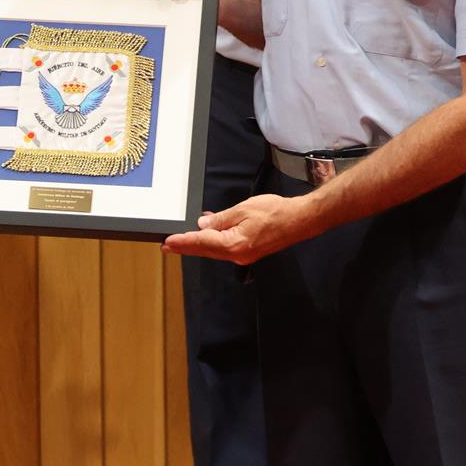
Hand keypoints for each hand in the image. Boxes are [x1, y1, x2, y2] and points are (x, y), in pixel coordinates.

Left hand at [161, 194, 305, 264]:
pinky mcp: (248, 252)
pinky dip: (213, 243)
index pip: (201, 243)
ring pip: (214, 251)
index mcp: (234, 244)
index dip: (182, 242)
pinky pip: (225, 249)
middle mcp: (237, 255)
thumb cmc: (275, 213)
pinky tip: (207, 236)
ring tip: (181, 241)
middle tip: (167, 245)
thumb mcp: (243, 209)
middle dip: (186, 247)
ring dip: (198, 246)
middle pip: (205, 251)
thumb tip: (203, 226)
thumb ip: (221, 219)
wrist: (298, 221)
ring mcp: (243, 256)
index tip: (168, 243)